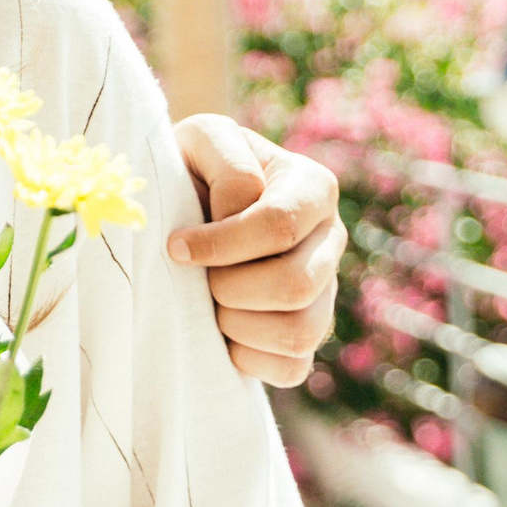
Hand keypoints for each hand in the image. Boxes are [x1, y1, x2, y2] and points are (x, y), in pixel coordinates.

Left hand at [167, 114, 346, 386]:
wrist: (191, 200)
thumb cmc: (196, 165)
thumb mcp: (204, 139)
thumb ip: (226, 162)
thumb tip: (234, 214)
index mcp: (313, 187)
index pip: (279, 226)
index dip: (221, 243)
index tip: (175, 247)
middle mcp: (330, 240)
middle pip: (295, 285)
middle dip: (230, 287)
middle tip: (196, 276)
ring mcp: (326, 290)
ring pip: (300, 332)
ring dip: (237, 324)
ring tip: (208, 302)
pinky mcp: (309, 331)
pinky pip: (293, 367)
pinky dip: (249, 358)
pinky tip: (221, 332)